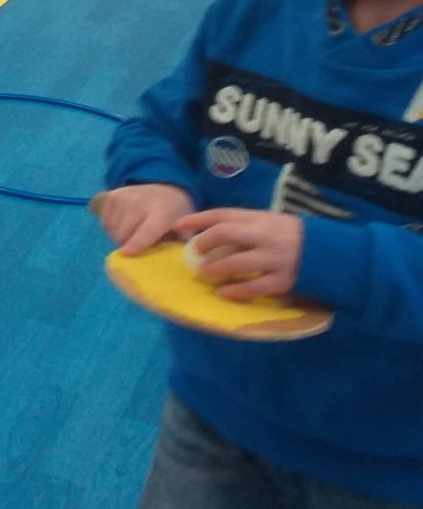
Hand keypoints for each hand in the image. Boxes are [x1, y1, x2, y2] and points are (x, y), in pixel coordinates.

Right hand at [96, 183, 195, 253]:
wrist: (166, 188)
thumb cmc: (175, 216)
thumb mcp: (183, 231)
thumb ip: (174, 247)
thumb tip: (162, 264)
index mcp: (163, 213)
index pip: (147, 230)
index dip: (137, 243)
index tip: (127, 253)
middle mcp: (140, 202)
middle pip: (123, 233)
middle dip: (127, 244)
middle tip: (138, 244)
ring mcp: (123, 197)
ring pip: (112, 230)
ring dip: (119, 236)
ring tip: (132, 232)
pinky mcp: (111, 196)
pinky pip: (105, 222)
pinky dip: (112, 227)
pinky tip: (124, 222)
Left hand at [175, 208, 304, 299]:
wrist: (330, 252)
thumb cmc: (290, 235)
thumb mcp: (268, 222)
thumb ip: (243, 225)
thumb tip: (208, 232)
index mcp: (259, 219)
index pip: (222, 215)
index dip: (197, 219)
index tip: (179, 226)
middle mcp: (264, 236)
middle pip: (225, 234)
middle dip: (204, 242)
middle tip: (195, 252)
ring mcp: (274, 259)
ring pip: (236, 262)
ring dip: (215, 269)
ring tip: (204, 273)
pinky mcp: (283, 281)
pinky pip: (254, 287)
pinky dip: (236, 291)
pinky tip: (223, 293)